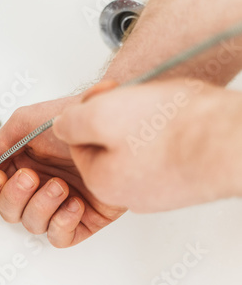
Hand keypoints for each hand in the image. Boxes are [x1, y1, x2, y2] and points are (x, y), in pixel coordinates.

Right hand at [0, 96, 126, 247]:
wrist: (109, 122)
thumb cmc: (72, 118)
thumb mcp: (24, 122)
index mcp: (22, 166)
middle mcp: (39, 186)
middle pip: (9, 212)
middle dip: (16, 196)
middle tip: (32, 176)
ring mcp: (59, 203)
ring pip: (32, 225)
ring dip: (42, 206)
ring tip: (61, 186)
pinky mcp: (82, 218)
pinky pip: (60, 237)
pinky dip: (62, 223)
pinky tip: (74, 202)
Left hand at [54, 78, 241, 212]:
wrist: (235, 142)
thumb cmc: (174, 130)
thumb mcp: (102, 115)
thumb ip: (72, 123)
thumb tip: (60, 127)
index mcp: (102, 179)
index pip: (77, 140)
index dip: (89, 109)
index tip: (107, 93)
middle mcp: (127, 191)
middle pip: (105, 143)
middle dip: (114, 115)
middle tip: (134, 98)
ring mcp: (157, 188)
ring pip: (132, 145)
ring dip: (139, 121)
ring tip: (159, 107)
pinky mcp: (182, 179)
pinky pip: (159, 151)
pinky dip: (163, 132)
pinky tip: (176, 121)